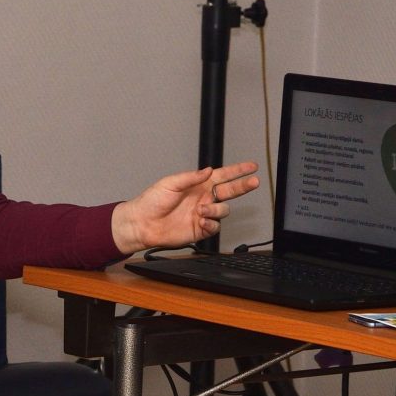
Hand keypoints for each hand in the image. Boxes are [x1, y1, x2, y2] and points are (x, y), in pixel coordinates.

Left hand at [111, 161, 259, 254]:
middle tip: (254, 182)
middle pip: (230, 191)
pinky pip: (215, 227)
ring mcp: (203, 214)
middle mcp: (203, 199)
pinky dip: (211, 224)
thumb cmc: (151, 201)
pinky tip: (201, 221)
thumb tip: (208, 170)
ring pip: (223, 210)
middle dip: (243, 186)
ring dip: (216, 210)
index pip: (222, 176)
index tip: (252, 166)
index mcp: (198, 185)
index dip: (237, 171)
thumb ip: (190, 177)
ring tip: (202, 210)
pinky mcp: (200, 230)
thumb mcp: (170, 183)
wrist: (142, 223)